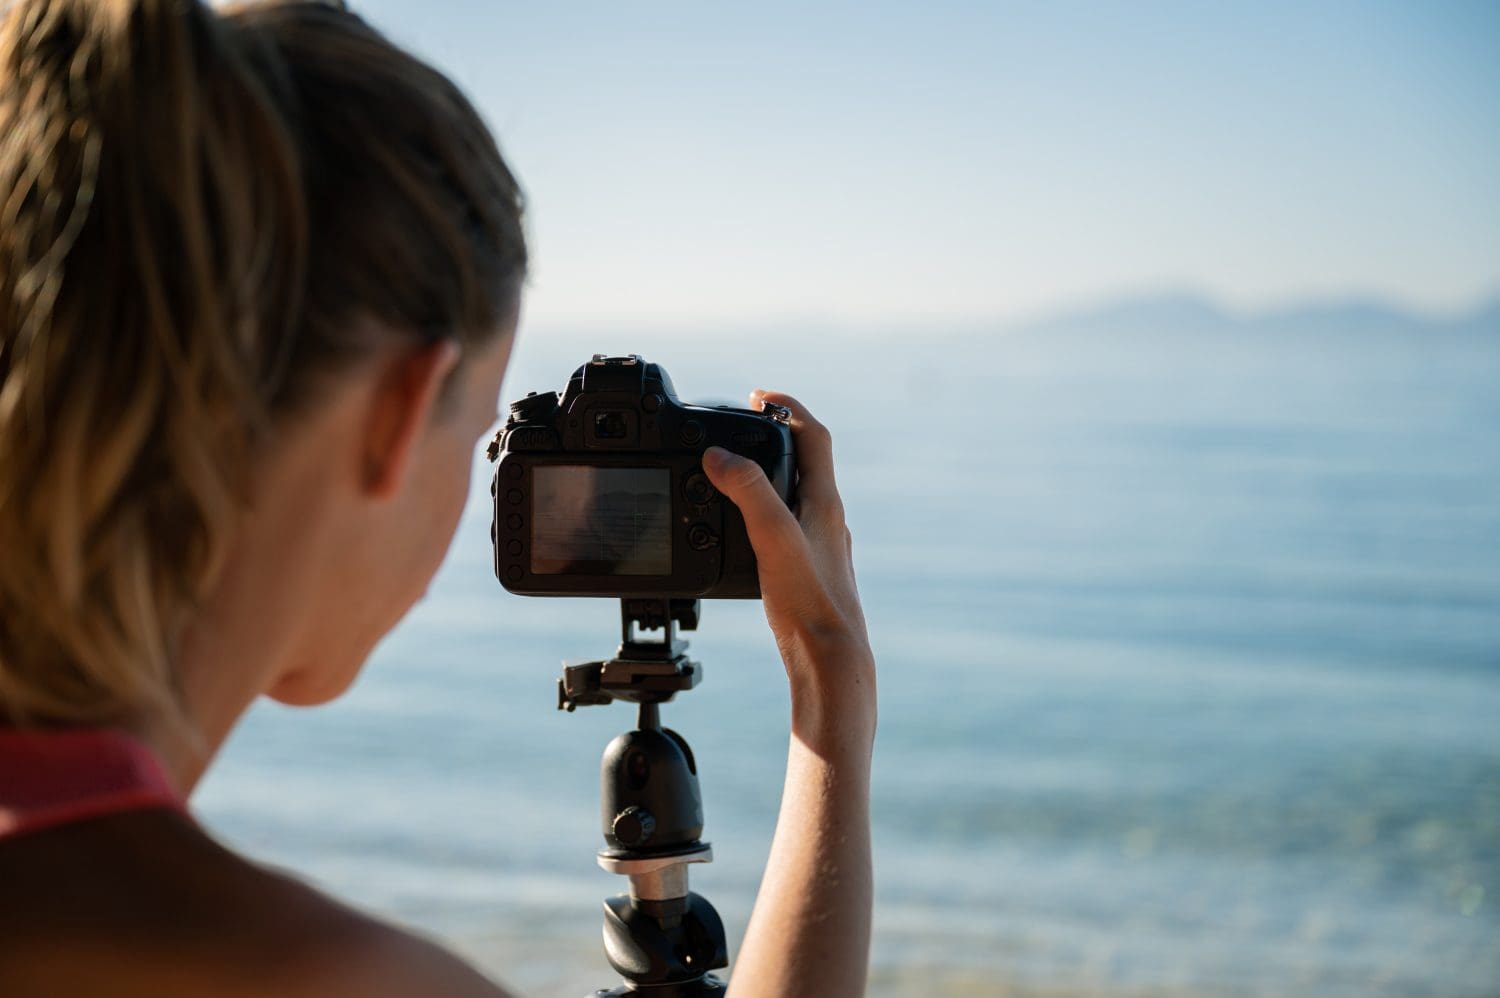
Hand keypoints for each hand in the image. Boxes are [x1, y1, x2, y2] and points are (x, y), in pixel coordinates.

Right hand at [702, 391, 875, 748]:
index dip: (788, 407)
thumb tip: (719, 456)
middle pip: (806, 462)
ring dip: (768, 474)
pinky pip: (785, 527)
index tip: (758, 396)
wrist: (830, 659)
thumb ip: (748, 491)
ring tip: (733, 471)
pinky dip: (764, 513)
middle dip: (774, 436)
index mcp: (824, 502)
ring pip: (794, 495)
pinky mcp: (806, 571)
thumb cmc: (811, 601)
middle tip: (741, 427)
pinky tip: (743, 532)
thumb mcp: (773, 536)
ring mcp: (819, 546)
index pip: (814, 435)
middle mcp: (827, 519)